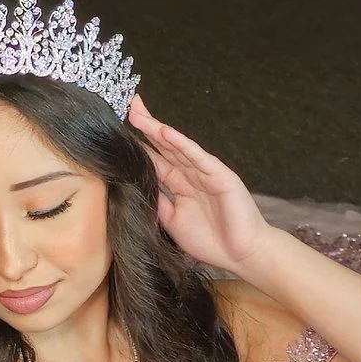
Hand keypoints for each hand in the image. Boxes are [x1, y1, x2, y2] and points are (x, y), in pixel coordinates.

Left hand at [127, 97, 272, 279]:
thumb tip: (134, 186)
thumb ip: (157, 202)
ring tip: (139, 114)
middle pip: (165, 147)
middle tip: (128, 106)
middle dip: (147, 127)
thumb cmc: (211, 241)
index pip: (156, 160)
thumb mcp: (172, 222)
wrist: (242, 254)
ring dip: (158, 130)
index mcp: (180, 185)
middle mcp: (191, 175)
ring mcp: (206, 173)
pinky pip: (198, 158)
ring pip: (178, 147)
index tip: (118, 131)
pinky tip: (166, 132)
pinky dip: (182, 145)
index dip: (139, 145)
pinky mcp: (220, 176)